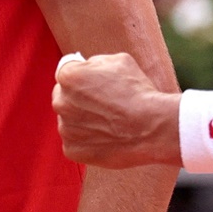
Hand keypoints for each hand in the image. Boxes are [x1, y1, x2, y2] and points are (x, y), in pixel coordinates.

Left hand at [52, 52, 181, 169]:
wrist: (151, 128)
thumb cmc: (137, 92)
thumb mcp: (118, 61)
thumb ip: (95, 62)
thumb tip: (87, 68)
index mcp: (68, 76)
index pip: (67, 71)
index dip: (83, 74)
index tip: (94, 81)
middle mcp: (61, 102)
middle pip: (64, 96)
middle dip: (78, 97)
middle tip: (102, 103)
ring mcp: (65, 128)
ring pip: (69, 120)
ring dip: (82, 119)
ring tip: (108, 122)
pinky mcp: (72, 150)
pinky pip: (74, 141)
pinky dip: (86, 140)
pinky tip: (105, 136)